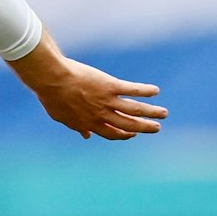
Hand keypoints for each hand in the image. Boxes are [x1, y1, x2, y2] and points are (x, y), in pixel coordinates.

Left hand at [9, 30, 166, 140]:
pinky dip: (146, 91)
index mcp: (90, 123)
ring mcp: (107, 101)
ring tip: (164, 114)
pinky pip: (132, 90)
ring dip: (151, 113)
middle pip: (128, 125)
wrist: (52, 79)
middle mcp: (101, 115)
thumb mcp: (62, 116)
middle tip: (157, 128)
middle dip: (144, 128)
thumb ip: (76, 126)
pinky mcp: (110, 86)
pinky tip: (156, 91)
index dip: (124, 135)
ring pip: (134, 110)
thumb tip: (86, 136)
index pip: (112, 133)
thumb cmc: (53, 96)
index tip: (132, 134)